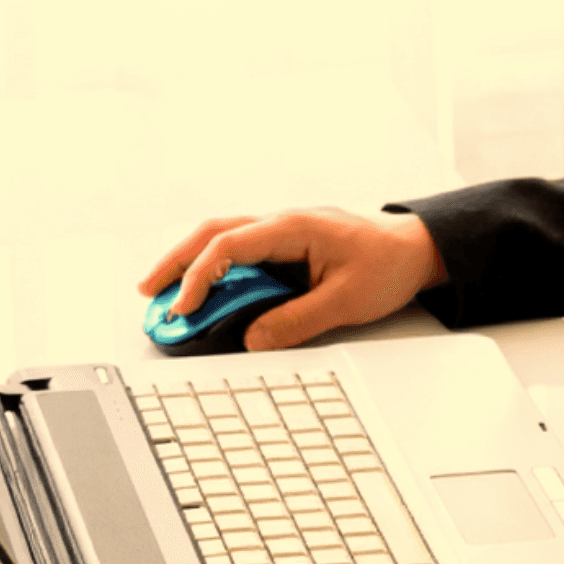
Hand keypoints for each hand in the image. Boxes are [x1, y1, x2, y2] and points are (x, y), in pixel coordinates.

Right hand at [136, 208, 447, 350]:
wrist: (416, 247)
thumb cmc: (388, 264)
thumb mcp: (346, 301)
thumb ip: (298, 321)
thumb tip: (253, 340)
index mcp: (293, 227)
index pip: (230, 246)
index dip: (200, 276)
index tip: (184, 307)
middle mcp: (280, 223)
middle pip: (212, 233)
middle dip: (175, 261)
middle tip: (147, 292)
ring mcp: (281, 233)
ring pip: (222, 240)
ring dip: (190, 263)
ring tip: (164, 294)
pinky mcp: (284, 246)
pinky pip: (240, 253)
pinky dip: (215, 270)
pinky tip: (202, 291)